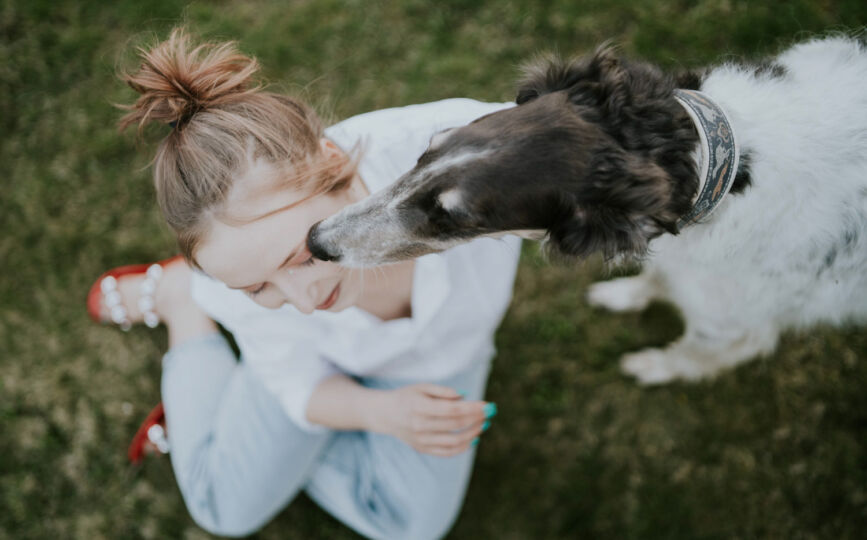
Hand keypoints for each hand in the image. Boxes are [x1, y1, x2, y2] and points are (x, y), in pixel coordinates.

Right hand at [371, 384, 493, 456]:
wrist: (385, 414)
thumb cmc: (407, 397)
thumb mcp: (422, 387)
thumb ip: (443, 391)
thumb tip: (465, 397)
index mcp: (419, 407)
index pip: (452, 410)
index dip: (472, 408)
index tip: (487, 405)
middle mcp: (420, 426)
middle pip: (455, 425)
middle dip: (476, 419)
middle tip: (490, 413)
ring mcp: (421, 440)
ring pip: (454, 441)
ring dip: (473, 433)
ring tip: (483, 425)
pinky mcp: (423, 449)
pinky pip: (447, 452)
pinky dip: (462, 448)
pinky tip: (473, 439)